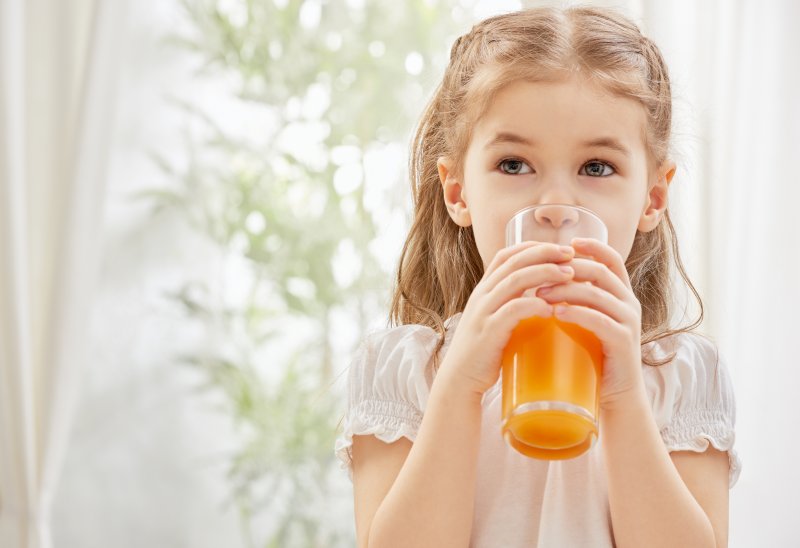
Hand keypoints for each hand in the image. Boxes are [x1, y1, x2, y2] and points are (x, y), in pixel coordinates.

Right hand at [438, 241, 575, 395]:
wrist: (460, 379)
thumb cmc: (484, 351)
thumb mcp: (495, 320)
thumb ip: (512, 306)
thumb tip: (546, 299)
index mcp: (484, 290)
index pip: (506, 255)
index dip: (532, 246)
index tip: (558, 247)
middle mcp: (482, 296)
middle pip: (514, 263)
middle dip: (544, 253)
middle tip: (571, 254)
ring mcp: (483, 313)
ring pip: (514, 281)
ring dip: (544, 274)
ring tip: (569, 275)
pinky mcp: (488, 332)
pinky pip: (512, 311)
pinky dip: (533, 305)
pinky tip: (551, 308)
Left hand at [535, 237, 645, 409]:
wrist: (616, 395)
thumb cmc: (594, 356)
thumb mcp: (586, 321)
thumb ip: (574, 301)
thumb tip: (540, 282)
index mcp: (621, 294)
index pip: (612, 259)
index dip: (593, 246)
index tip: (569, 241)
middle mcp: (629, 303)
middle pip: (600, 272)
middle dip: (568, 268)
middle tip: (538, 274)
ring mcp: (629, 322)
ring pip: (597, 295)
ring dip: (566, 290)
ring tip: (539, 294)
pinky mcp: (624, 342)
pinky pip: (601, 321)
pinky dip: (578, 314)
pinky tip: (557, 313)